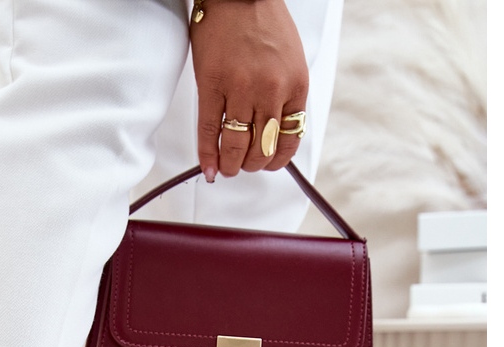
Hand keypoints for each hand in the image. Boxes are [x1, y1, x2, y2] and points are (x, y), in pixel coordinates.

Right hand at [190, 0, 307, 179]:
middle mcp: (270, 90)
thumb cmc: (263, 21)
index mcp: (295, 85)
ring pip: (237, 145)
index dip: (276, 160)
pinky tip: (208, 167)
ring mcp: (240, 89)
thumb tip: (273, 128)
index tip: (267, 164)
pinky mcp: (212, 86)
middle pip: (262, 148)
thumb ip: (285, 93)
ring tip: (226, 168)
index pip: (290, 139)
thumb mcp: (290, 59)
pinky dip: (208, 154)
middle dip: (252, 165)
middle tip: (242, 165)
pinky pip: (210, 131)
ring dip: (231, 165)